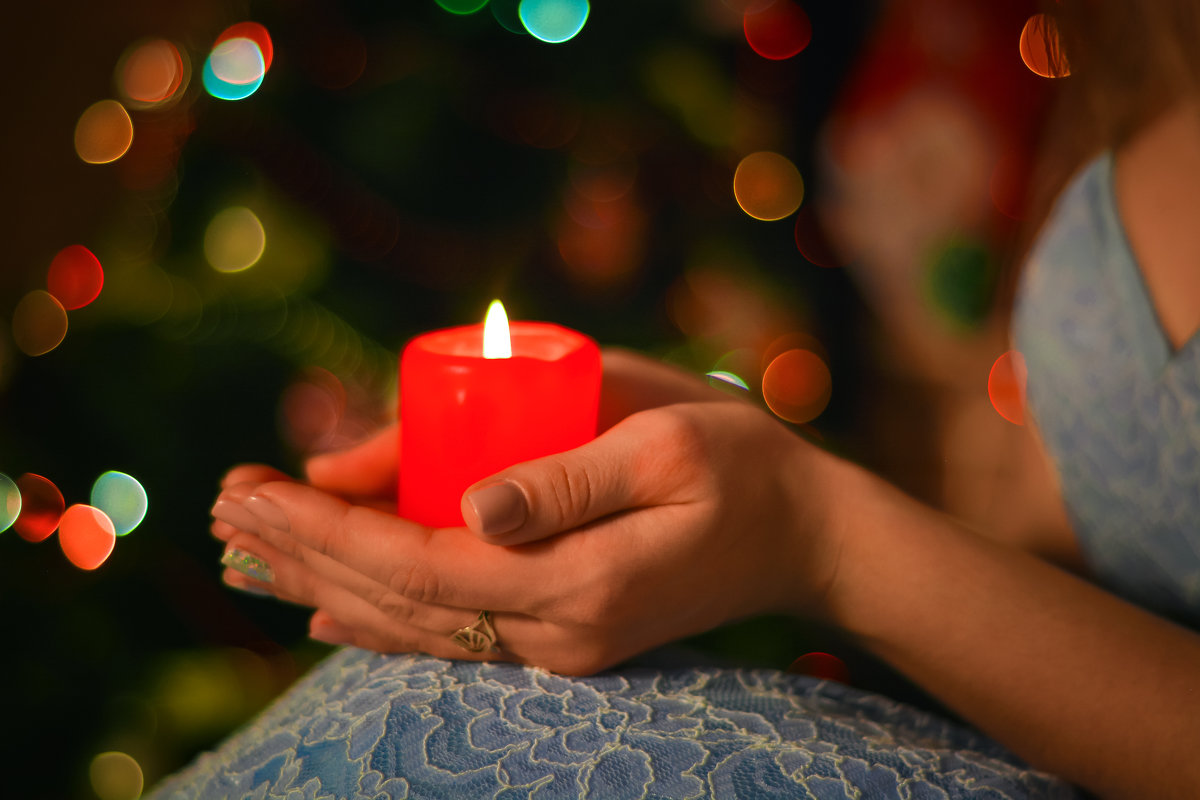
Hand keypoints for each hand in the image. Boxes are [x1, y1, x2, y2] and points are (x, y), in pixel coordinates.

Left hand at [212, 351, 845, 673]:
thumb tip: (464, 502)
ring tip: (245, 550)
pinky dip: (375, 617)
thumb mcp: (665, 443)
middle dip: (303, 551)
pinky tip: (324, 610)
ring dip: (322, 584)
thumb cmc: (742, 466)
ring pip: (412, 625)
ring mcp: (559, 644)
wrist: (805, 535)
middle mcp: (556, 633)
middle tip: (221, 505)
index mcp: (578, 581)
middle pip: (397, 601)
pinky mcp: (563, 633)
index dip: (328, 527)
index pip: (418, 563)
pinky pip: (449, 633)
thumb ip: (564, 476)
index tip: (254, 484)